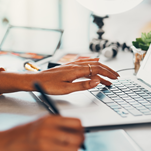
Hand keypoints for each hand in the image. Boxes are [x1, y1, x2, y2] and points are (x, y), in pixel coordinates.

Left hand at [0, 58, 118, 94]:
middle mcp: (75, 66)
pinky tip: (94, 61)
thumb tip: (96, 81)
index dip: (107, 74)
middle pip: (96, 65)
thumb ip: (83, 85)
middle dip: (107, 71)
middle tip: (116, 77)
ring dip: (101, 69)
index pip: (96, 70)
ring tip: (108, 75)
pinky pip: (84, 63)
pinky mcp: (68, 66)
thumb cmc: (48, 85)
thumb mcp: (66, 89)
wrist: (35, 80)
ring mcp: (72, 65)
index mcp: (76, 71)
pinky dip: (92, 63)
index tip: (115, 78)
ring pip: (90, 64)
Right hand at [0, 116, 83, 150]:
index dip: (80, 129)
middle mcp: (49, 131)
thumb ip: (58, 123)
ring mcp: (47, 145)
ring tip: (64, 150)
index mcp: (50, 119)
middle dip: (79, 141)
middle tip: (75, 143)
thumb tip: (77, 129)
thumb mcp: (41, 121)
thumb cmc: (22, 132)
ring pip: (74, 150)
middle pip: (78, 138)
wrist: (5, 144)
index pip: (77, 123)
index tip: (79, 132)